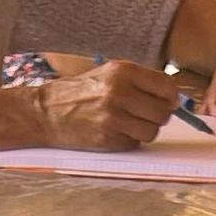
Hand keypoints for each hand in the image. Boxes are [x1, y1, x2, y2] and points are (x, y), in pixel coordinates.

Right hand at [31, 58, 179, 151]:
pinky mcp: (108, 140)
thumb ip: (139, 82)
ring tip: (129, 124)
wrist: (44, 113)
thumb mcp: (108, 74)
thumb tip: (171, 97)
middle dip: (159, 116)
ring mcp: (114, 118)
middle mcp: (120, 93)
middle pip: (163, 112)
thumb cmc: (79, 92)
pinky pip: (135, 143)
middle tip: (146, 115)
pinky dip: (129, 140)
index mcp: (123, 71)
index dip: (170, 96)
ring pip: (152, 131)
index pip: (166, 86)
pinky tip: (114, 132)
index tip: (165, 100)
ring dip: (145, 130)